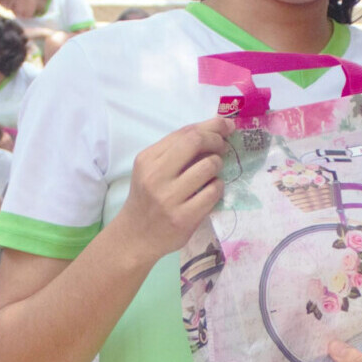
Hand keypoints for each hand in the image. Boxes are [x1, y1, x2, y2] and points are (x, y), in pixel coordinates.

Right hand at [113, 117, 234, 265]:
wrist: (135, 236)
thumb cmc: (149, 198)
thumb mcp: (152, 169)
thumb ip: (177, 151)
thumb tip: (215, 129)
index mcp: (147, 159)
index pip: (185, 132)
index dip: (211, 125)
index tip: (226, 125)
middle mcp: (155, 175)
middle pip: (196, 142)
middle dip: (217, 140)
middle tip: (223, 147)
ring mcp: (169, 197)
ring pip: (209, 166)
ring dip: (218, 164)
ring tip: (214, 171)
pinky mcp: (183, 217)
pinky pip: (213, 192)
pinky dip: (218, 187)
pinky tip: (211, 190)